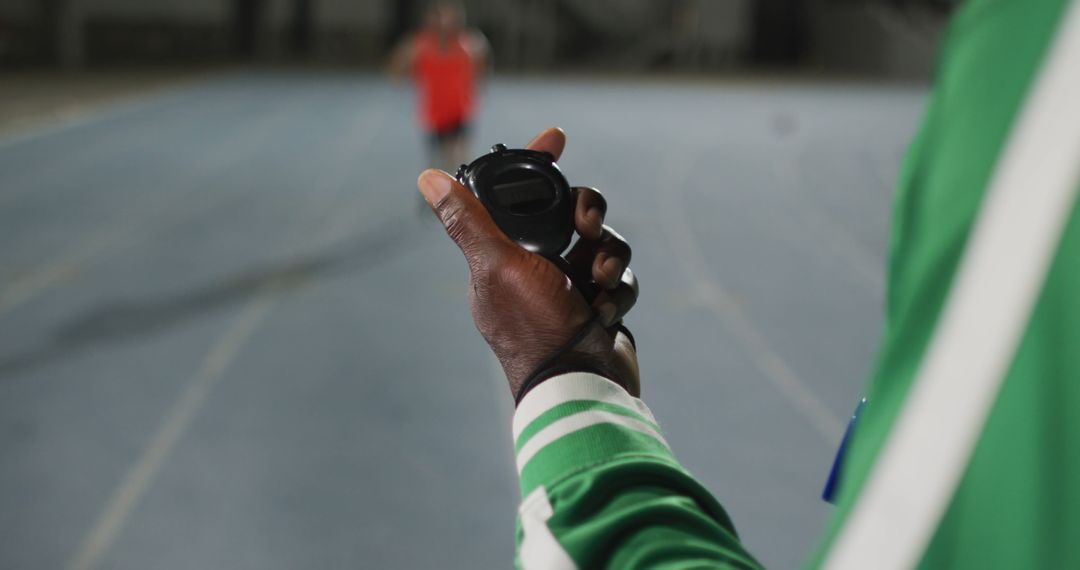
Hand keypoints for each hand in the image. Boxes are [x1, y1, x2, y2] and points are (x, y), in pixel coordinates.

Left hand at [417, 128, 639, 398]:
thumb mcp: (496, 266)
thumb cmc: (534, 327)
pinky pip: (620, 279)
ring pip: (602, 244)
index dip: (539, 164)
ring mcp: (571, 288)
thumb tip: (427, 177)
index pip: (519, 196)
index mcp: (505, 255)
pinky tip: (605, 313)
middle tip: (587, 228)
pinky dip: (618, 291)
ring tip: (601, 282)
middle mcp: (537, 269)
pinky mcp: (600, 306)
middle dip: (589, 216)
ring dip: (609, 257)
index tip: (556, 138)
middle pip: (572, 214)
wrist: (581, 386)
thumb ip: (468, 220)